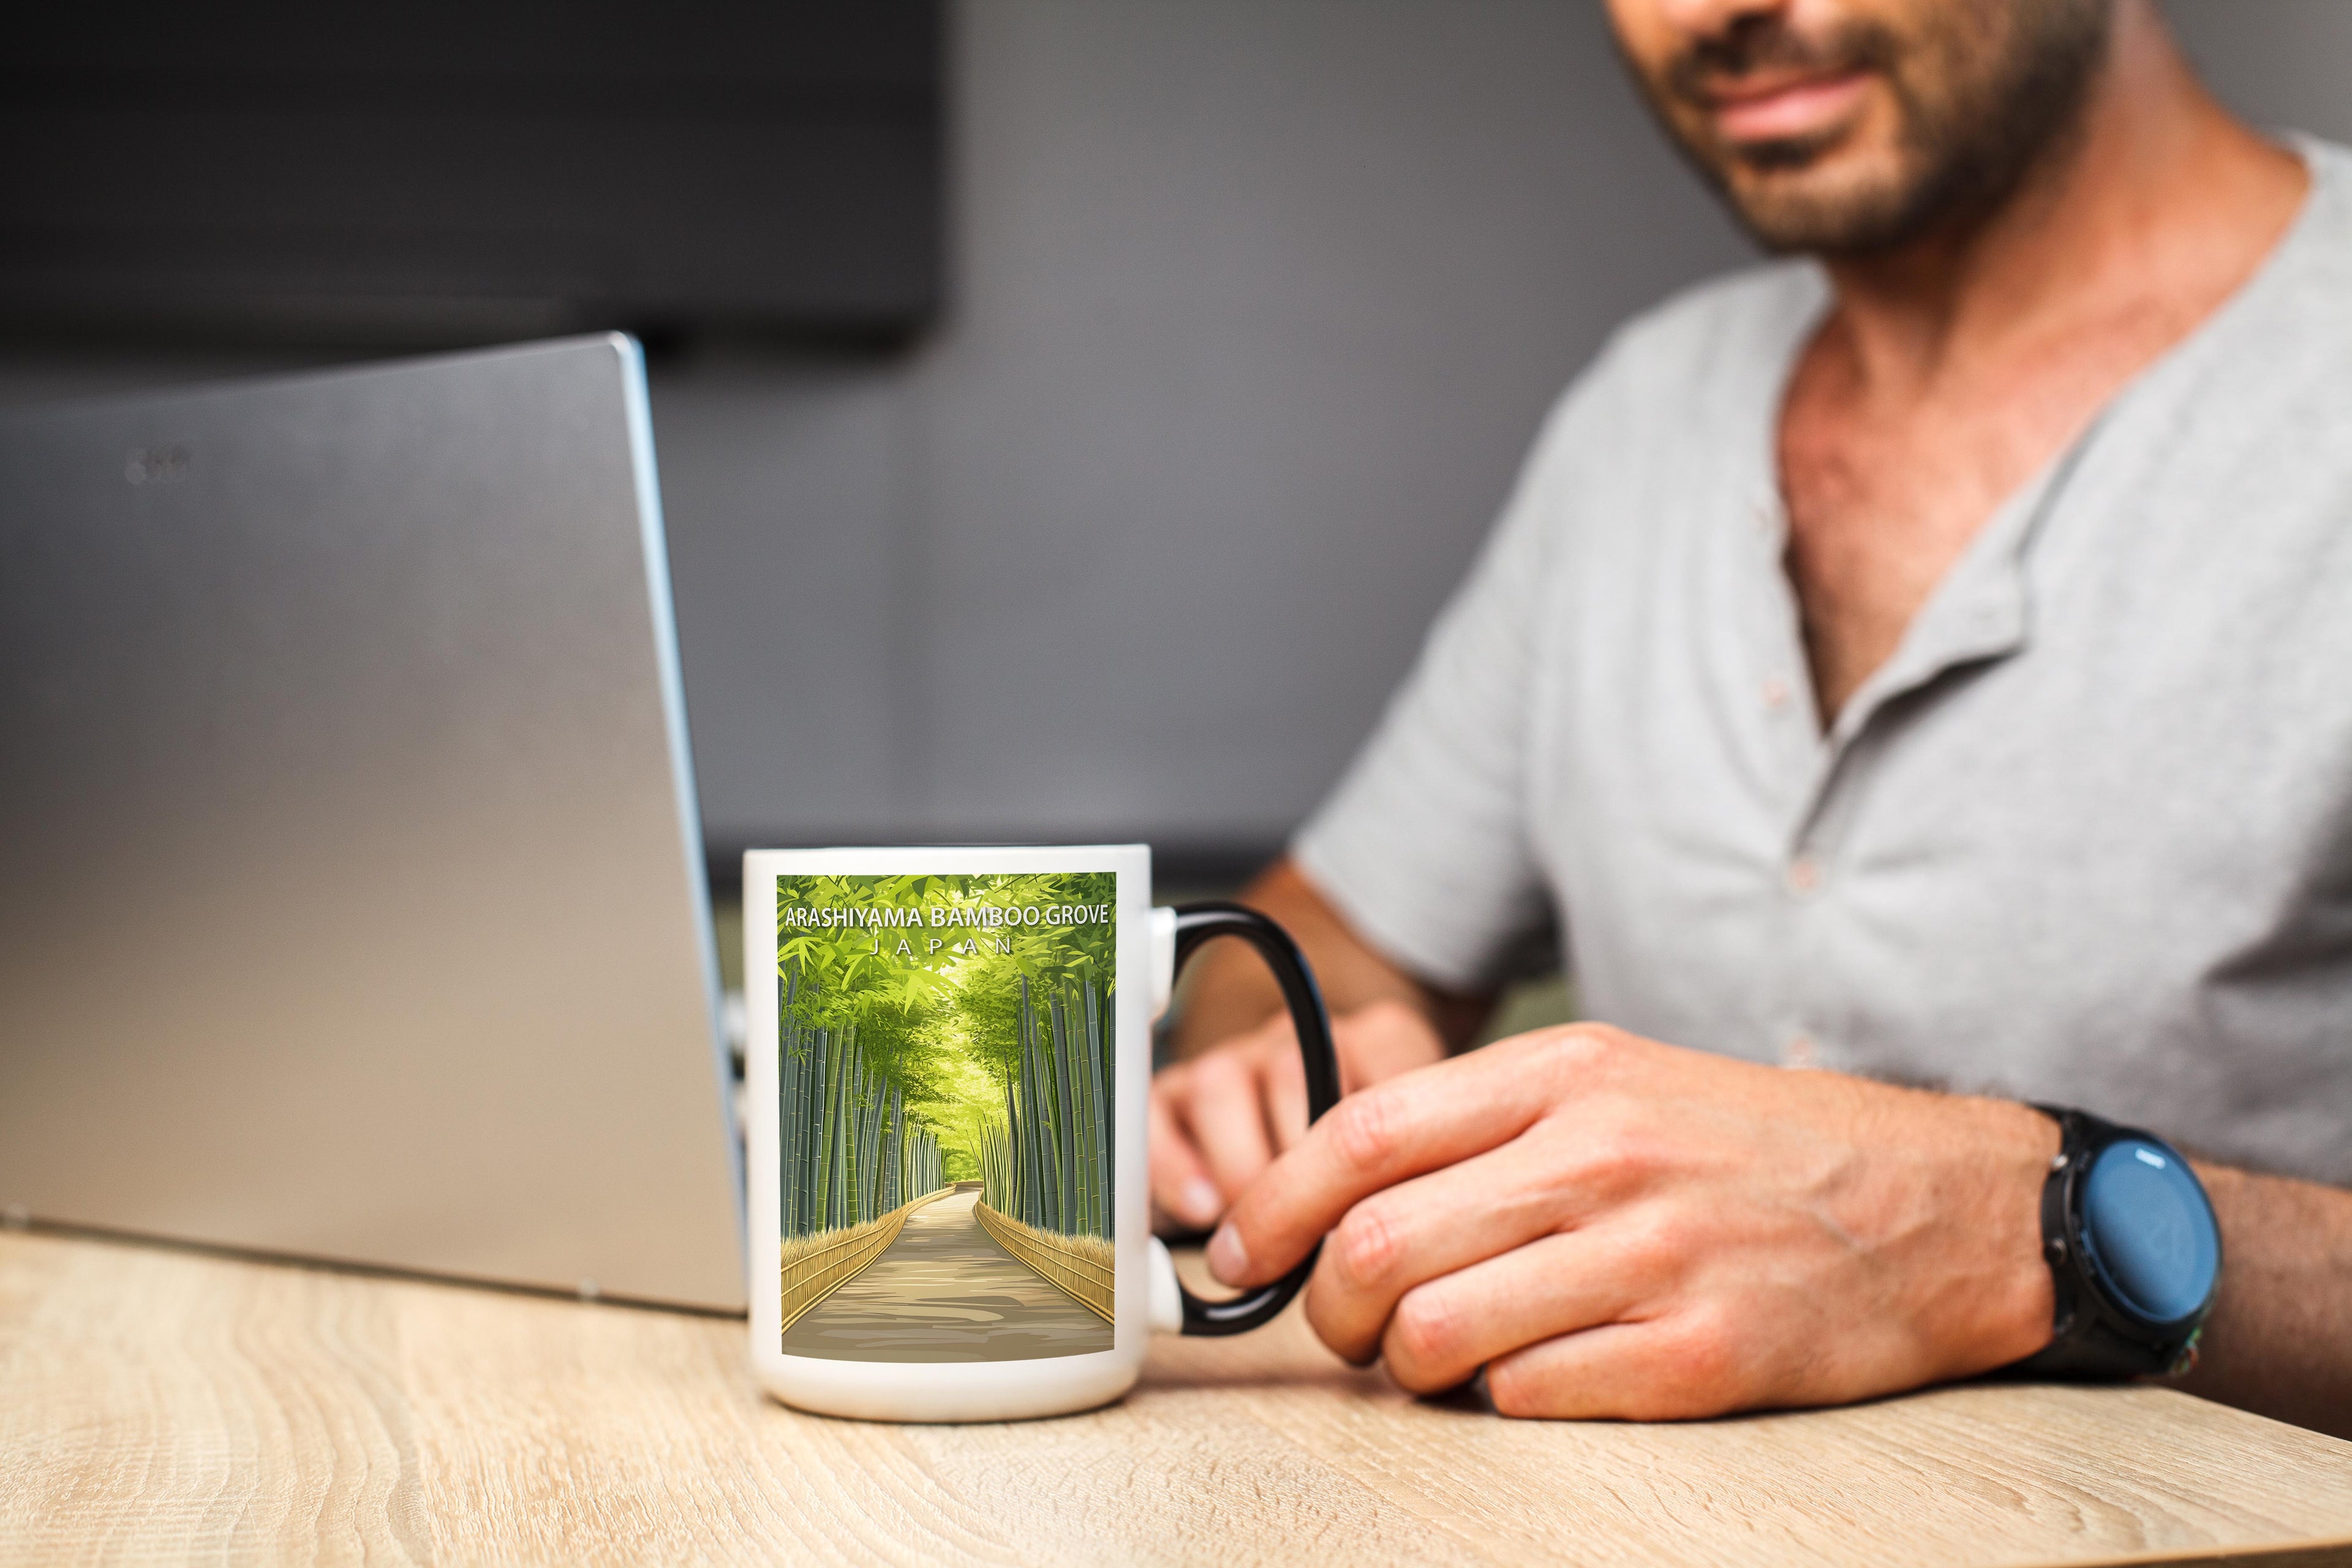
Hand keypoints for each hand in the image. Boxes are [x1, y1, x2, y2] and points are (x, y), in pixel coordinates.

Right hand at [1150, 998, 1445, 1231]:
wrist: (1310, 1147)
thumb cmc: (1375, 1168)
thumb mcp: (1417, 1159)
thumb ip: (1415, 1177)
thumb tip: (1393, 1233)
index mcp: (1374, 1042)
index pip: (1384, 1068)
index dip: (1377, 1147)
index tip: (1376, 1211)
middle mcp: (1298, 1040)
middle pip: (1289, 1072)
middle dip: (1299, 1164)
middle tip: (1313, 1230)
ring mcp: (1233, 1061)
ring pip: (1219, 1085)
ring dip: (1239, 1167)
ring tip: (1259, 1230)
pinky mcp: (1175, 1096)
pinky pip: (1156, 1115)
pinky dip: (1174, 1166)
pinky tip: (1204, 1210)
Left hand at [1204, 1024, 2059, 1418]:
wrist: (1938, 1204)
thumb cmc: (1752, 1147)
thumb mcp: (1619, 1083)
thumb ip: (1483, 1129)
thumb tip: (1340, 1199)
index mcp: (1568, 1075)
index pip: (1361, 1135)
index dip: (1271, 1206)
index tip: (1237, 1257)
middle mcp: (1601, 1156)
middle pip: (1375, 1246)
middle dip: (1325, 1310)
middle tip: (1343, 1328)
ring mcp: (1652, 1257)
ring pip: (1433, 1334)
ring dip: (1404, 1367)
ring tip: (1436, 1358)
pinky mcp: (1700, 1356)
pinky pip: (1526, 1398)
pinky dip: (1503, 1400)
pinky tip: (1536, 1374)